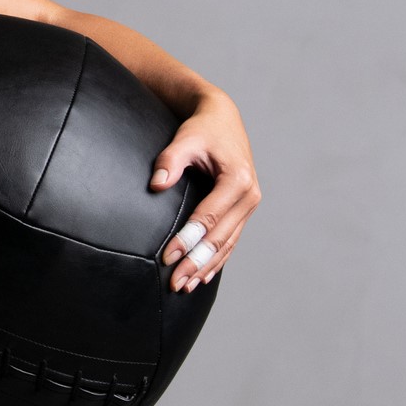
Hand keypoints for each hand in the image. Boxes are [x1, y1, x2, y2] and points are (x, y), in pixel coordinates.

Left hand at [149, 89, 260, 292]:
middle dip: (196, 261)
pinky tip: (202, 276)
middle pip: (220, 237)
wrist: (222, 120)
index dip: (188, 239)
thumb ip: (170, 160)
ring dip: (206, 266)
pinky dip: (217, 259)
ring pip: (227, 244)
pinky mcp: (242, 211)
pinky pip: (230, 240)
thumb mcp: (186, 138)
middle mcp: (249, 196)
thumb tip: (157, 184)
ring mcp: (248, 206)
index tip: (167, 256)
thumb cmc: (203, 129)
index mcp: (238, 180)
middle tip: (175, 282)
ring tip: (185, 286)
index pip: (209, 217)